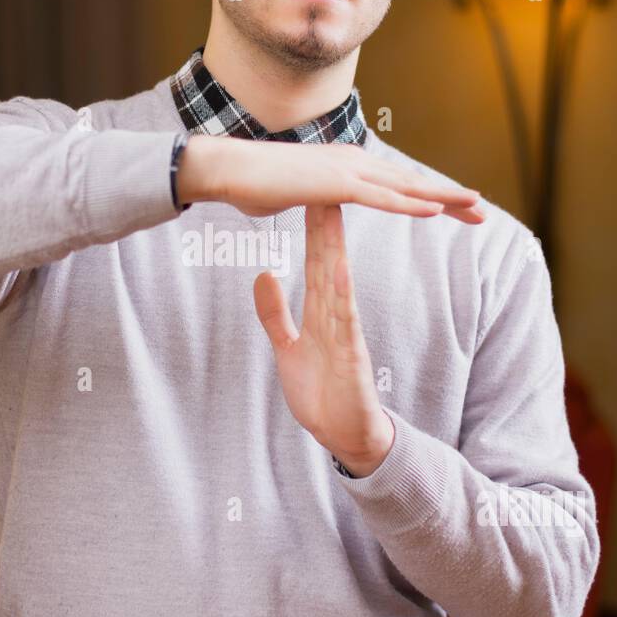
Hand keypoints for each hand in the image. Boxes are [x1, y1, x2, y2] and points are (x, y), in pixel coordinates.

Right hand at [178, 134, 484, 223]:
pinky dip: (410, 204)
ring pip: (406, 186)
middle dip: (450, 196)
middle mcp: (353, 161)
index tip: (456, 207)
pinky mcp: (335, 184)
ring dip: (443, 197)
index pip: (397, 182)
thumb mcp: (290, 192)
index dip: (429, 195)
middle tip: (483, 209)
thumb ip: (307, 197)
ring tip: (476, 206)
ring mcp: (345, 170)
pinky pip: (381, 197)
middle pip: (412, 182)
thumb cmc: (250, 183)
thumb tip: (304, 201)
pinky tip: (436, 210)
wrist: (227, 168)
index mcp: (345, 164)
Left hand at [253, 204, 395, 475]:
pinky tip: (340, 269)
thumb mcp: (288, 347)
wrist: (344, 435)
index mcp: (321, 312)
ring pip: (339, 281)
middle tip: (323, 180)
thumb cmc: (322, 393)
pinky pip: (347, 320)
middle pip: (329, 260)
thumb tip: (264, 275)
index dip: (312, 227)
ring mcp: (346, 333)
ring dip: (334, 247)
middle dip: (324, 222)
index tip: (307, 192)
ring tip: (331, 211)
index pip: (317, 261)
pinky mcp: (352, 354)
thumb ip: (276, 313)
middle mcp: (336, 315)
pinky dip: (343, 295)